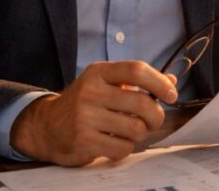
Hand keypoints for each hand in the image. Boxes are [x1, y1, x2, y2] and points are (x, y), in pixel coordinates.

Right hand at [10, 60, 177, 165]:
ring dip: (140, 133)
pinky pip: (123, 148)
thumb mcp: (106, 84)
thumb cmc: (84, 103)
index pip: (136, 70)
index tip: (171, 95)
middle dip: (156, 116)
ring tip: (130, 131)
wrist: (46, 126)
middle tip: (154, 120)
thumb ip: (138, 82)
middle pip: (142, 103)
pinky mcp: (83, 140)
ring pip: (136, 128)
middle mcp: (90, 91)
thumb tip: (172, 82)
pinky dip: (126, 148)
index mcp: (98, 73)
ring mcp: (85, 117)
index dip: (160, 83)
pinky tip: (115, 142)